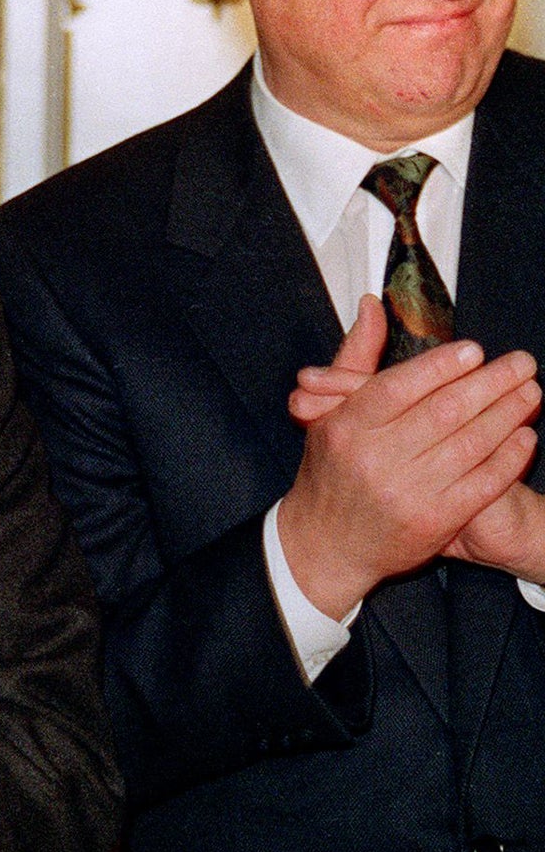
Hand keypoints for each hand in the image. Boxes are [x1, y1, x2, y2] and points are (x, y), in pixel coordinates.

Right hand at [277, 301, 540, 618]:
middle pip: (444, 411)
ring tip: (531, 392)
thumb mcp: (329, 412)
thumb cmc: (331, 471)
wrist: (326, 544)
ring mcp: (406, 492)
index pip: (398, 387)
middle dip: (490, 383)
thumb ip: (355, 357)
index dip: (440, 366)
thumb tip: (373, 306)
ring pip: (469, 444)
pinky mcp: (434, 521)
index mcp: (346, 427)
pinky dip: (507, 458)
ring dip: (507, 414)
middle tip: (521, 363)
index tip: (474, 351)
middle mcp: (374, 459)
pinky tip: (524, 436)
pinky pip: (482, 483)